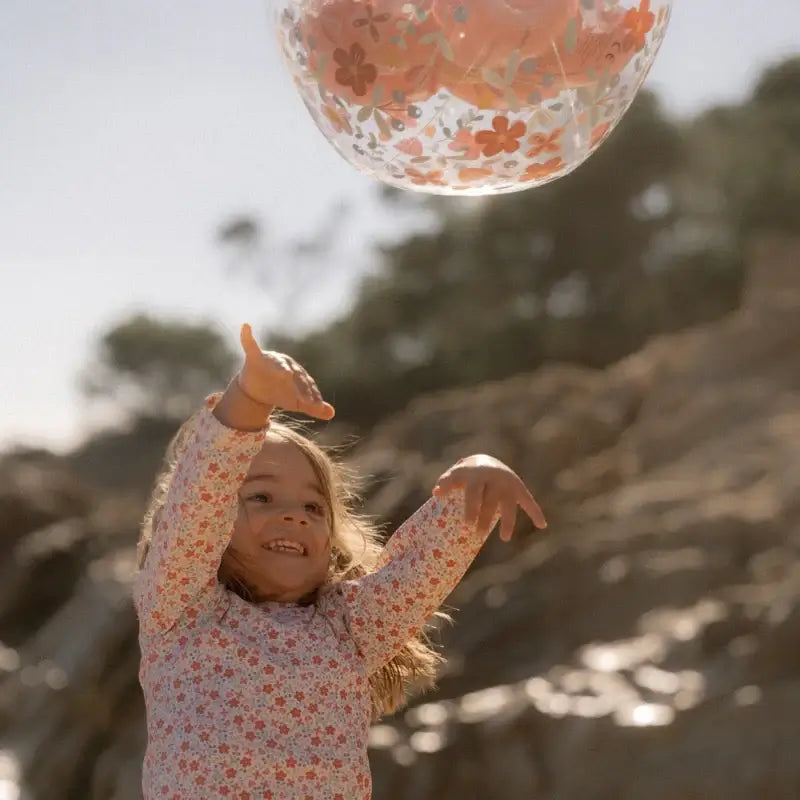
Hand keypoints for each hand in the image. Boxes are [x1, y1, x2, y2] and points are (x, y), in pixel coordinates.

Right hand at [237, 323, 334, 420]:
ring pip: (278, 365)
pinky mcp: (255, 357)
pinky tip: (246, 327)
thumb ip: (313, 407)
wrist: (257, 387)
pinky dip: (247, 337)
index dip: (311, 394)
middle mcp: (287, 364)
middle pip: (295, 377)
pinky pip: (250, 345)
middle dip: (300, 388)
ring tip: (287, 374)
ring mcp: (272, 360)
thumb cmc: (280, 391)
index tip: (315, 405)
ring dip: (282, 369)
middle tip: (305, 401)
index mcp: (299, 374)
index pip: (307, 385)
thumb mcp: (296, 402)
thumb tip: (332, 414)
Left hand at [432, 454, 546, 540]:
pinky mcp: (518, 489)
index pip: (473, 492)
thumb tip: (436, 493)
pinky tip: (542, 525)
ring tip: (503, 538)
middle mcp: (494, 478)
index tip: (466, 524)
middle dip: (485, 517)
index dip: (471, 507)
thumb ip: (446, 482)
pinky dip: (535, 512)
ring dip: (507, 521)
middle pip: (490, 501)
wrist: (485, 461)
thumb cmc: (466, 474)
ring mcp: (508, 484)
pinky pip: (528, 501)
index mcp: (477, 474)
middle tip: (478, 535)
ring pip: (509, 504)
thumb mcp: (456, 474)